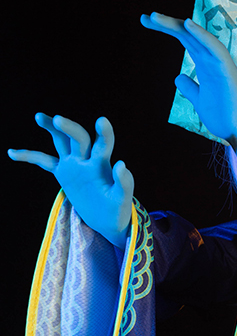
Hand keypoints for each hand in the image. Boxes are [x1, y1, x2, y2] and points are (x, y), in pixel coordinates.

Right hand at [8, 114, 133, 248]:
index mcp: (102, 165)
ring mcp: (74, 165)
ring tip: (39, 116)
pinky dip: (29, 156)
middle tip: (58, 119)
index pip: (104, 144)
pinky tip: (11, 152)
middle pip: (78, 138)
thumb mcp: (123, 199)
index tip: (102, 121)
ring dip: (52, 128)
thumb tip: (121, 163)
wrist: (107, 219)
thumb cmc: (118, 208)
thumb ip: (124, 183)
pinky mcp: (63, 173)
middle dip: (69, 128)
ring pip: (61, 142)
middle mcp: (87, 160)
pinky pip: (44, 162)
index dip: (104, 133)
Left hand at [140, 13, 236, 144]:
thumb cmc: (225, 117)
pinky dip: (202, 35)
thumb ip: (190, 88)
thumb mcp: (199, 101)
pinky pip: (215, 48)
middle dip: (167, 24)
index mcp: (205, 65)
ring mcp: (220, 64)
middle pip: (188, 35)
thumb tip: (178, 78)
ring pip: (197, 38)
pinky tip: (187, 24)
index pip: (185, 40)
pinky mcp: (227, 71)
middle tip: (144, 17)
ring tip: (155, 17)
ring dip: (178, 26)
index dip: (167, 29)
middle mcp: (212, 60)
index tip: (146, 22)